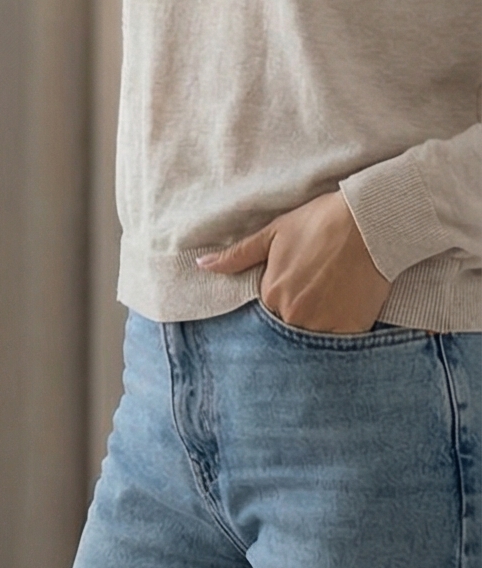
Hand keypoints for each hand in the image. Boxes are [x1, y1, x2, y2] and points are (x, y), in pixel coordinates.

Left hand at [194, 189, 390, 332]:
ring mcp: (323, 326)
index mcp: (272, 294)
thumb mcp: (273, 234)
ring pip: (313, 338)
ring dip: (318, 324)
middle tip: (315, 290)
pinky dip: (340, 331)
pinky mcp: (352, 331)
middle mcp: (294, 315)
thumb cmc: (318, 224)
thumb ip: (237, 256)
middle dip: (297, 314)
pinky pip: (339, 344)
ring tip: (331, 297)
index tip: (294, 283)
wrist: (366, 225)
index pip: (266, 311)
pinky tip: (347, 306)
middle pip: (288, 327)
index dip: (279, 298)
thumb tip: (202, 266)